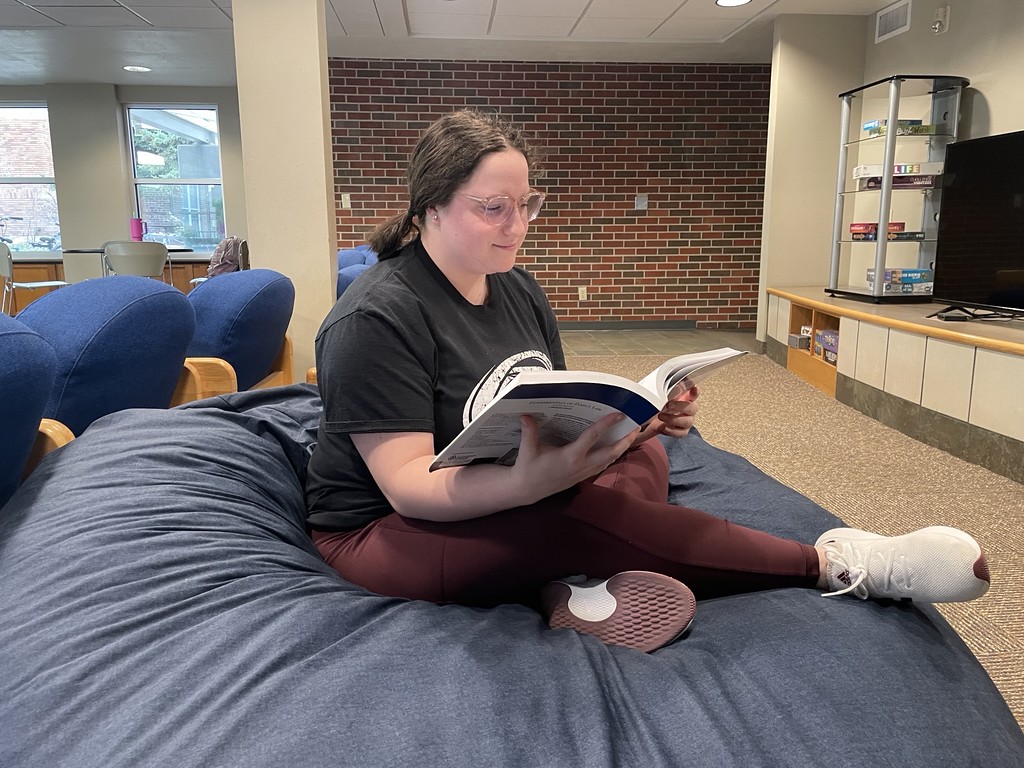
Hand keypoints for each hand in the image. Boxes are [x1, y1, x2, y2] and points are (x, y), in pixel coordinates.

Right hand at [511, 412, 638, 500]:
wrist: (527, 490)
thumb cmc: (528, 468)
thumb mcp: (527, 449)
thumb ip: (529, 432)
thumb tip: (526, 415)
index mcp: (570, 456)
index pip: (592, 437)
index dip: (606, 425)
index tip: (618, 414)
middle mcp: (581, 465)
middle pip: (611, 453)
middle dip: (625, 440)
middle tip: (636, 426)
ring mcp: (583, 473)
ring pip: (609, 461)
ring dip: (622, 448)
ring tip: (631, 435)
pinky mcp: (581, 477)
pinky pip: (602, 466)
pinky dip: (611, 456)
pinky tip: (615, 448)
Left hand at [638, 386, 698, 441]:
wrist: (653, 419)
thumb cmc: (660, 405)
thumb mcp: (662, 395)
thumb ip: (668, 389)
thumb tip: (673, 382)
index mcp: (686, 398)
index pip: (694, 393)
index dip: (695, 392)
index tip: (694, 389)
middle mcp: (689, 410)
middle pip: (693, 408)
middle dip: (680, 406)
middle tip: (669, 405)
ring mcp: (687, 421)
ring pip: (687, 421)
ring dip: (673, 419)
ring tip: (661, 416)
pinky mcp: (682, 431)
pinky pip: (681, 433)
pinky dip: (672, 431)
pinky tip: (664, 426)